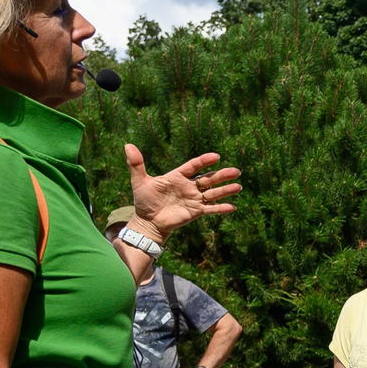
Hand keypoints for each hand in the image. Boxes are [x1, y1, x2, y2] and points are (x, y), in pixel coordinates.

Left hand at [124, 145, 241, 240]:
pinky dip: (221, 209)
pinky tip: (233, 207)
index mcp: (178, 177)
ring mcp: (194, 200)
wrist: (147, 222)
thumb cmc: (144, 201)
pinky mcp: (195, 212)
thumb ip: (136, 164)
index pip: (194, 166)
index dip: (204, 161)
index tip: (216, 156)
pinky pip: (210, 210)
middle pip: (209, 179)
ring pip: (213, 193)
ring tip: (238, 186)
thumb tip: (127, 145)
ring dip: (226, 190)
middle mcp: (189, 187)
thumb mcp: (140, 181)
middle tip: (236, 171)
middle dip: (222, 175)